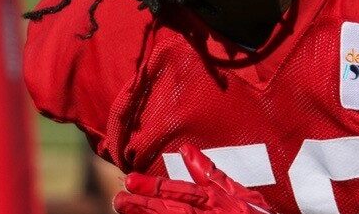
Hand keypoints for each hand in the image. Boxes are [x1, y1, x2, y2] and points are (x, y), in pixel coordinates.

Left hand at [113, 145, 275, 213]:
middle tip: (118, 198)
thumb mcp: (239, 192)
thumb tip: (186, 151)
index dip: (156, 186)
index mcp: (218, 200)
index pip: (182, 191)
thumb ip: (211, 174)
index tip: (131, 179)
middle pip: (172, 210)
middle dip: (144, 205)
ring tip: (123, 208)